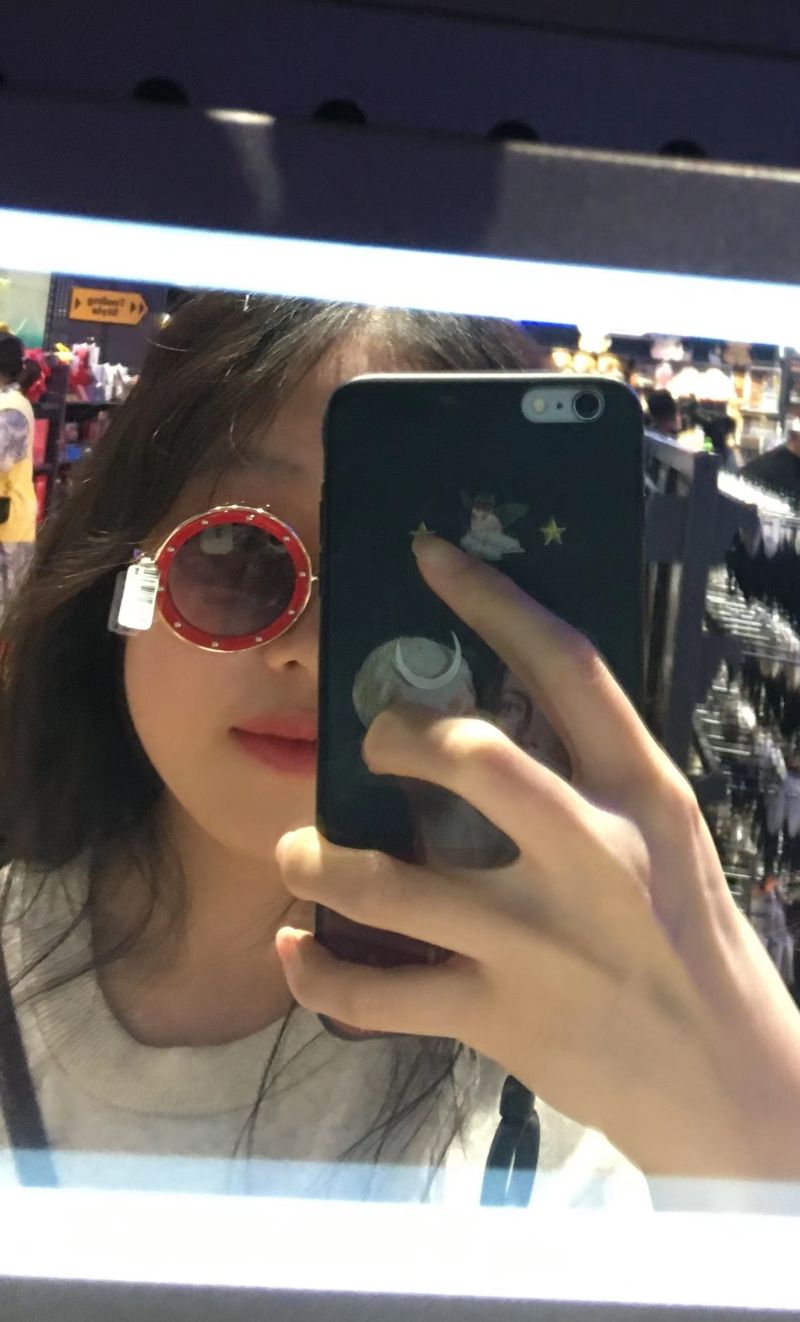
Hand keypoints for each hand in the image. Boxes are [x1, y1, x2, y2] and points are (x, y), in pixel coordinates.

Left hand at [276, 534, 799, 1181]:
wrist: (728, 1085)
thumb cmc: (691, 943)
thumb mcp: (666, 838)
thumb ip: (592, 777)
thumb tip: (489, 716)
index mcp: (642, 794)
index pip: (566, 667)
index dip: (490, 600)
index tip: (427, 555)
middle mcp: (591, 856)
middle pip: (471, 757)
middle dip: (394, 736)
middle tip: (367, 742)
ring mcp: (539, 943)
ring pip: (389, 885)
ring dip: (318, 861)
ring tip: (300, 852)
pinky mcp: (498, 1018)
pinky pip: (374, 994)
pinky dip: (316, 973)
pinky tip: (295, 949)